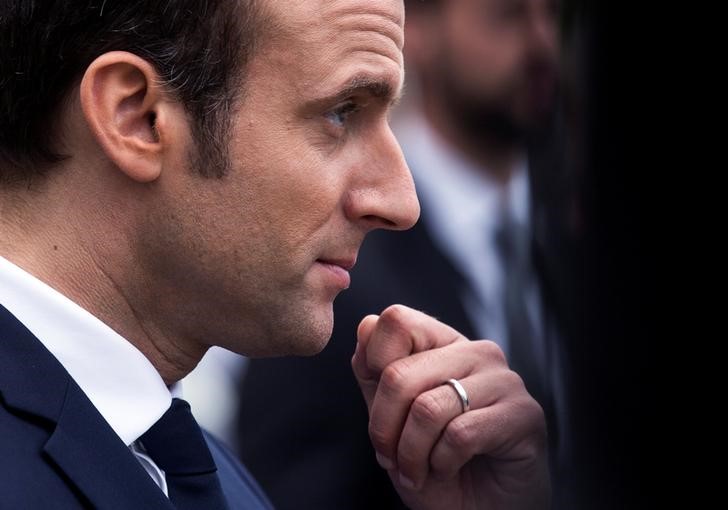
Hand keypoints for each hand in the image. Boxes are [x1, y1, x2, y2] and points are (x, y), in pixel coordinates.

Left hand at [351, 305, 549, 509]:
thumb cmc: (434, 464)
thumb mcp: (391, 418)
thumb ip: (374, 373)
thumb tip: (367, 324)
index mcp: (444, 343)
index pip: (396, 321)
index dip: (373, 367)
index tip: (380, 411)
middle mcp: (477, 351)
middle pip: (400, 373)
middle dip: (384, 428)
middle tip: (390, 459)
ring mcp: (504, 379)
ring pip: (428, 408)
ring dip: (411, 454)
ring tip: (418, 471)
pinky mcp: (525, 413)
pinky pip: (460, 434)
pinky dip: (442, 463)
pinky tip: (449, 469)